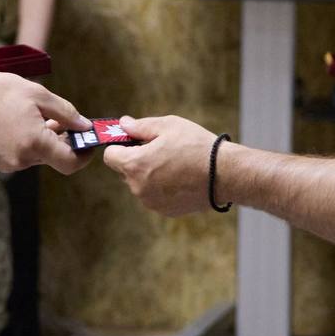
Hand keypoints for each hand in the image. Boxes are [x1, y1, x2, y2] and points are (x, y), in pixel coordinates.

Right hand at [0, 67, 91, 173]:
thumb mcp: (38, 94)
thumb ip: (66, 113)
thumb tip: (85, 127)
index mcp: (35, 144)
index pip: (70, 163)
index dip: (84, 155)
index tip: (88, 142)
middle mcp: (23, 160)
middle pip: (54, 157)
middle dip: (63, 140)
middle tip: (63, 119)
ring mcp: (9, 163)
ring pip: (39, 155)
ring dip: (45, 139)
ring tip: (36, 114)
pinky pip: (23, 154)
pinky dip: (30, 142)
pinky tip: (22, 121)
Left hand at [102, 114, 221, 216]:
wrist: (225, 174)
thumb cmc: (196, 146)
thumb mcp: (168, 126)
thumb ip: (140, 126)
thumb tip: (123, 124)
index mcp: (135, 165)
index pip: (110, 156)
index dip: (120, 146)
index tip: (135, 142)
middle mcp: (138, 187)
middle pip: (124, 171)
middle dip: (136, 160)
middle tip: (160, 150)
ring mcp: (151, 202)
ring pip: (140, 184)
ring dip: (149, 175)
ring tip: (175, 164)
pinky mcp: (165, 210)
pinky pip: (154, 196)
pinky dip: (162, 188)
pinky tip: (181, 178)